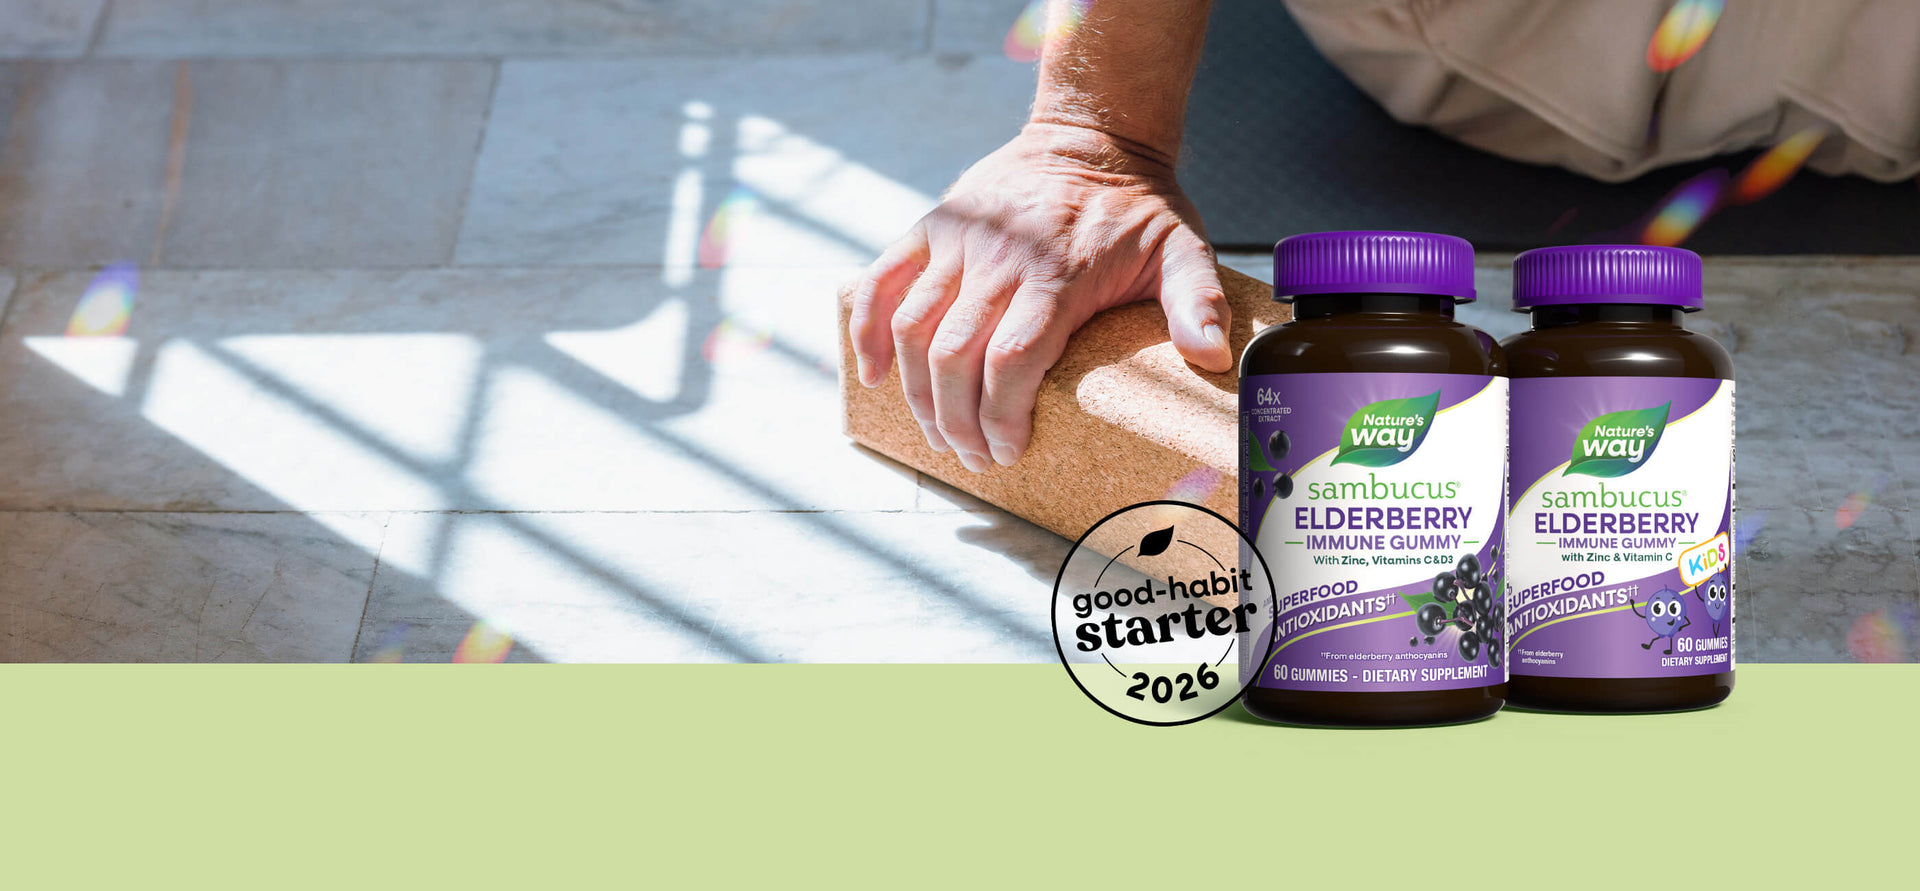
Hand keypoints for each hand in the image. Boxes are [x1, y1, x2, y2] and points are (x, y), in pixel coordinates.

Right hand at [847, 123, 1231, 471]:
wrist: (1091, 136)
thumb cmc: (1137, 208)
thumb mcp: (1183, 249)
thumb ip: (1198, 301)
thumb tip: (1212, 357)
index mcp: (1058, 274)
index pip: (1012, 360)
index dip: (1000, 416)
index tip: (1008, 452)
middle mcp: (999, 259)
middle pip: (955, 356)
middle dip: (957, 422)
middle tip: (975, 458)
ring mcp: (957, 242)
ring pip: (912, 329)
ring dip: (918, 394)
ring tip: (939, 434)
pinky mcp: (930, 228)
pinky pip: (880, 282)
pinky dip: (865, 333)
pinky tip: (874, 376)